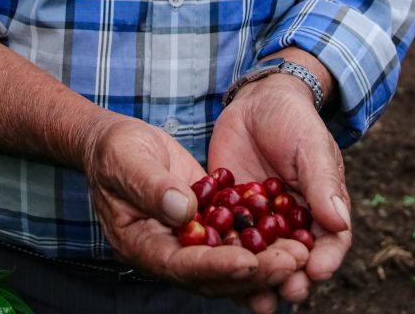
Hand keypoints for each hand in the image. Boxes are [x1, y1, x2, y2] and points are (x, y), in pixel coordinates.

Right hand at [82, 111, 310, 303]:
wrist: (115, 142)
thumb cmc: (114, 150)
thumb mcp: (127, 160)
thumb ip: (151, 186)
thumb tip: (184, 211)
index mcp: (141, 244)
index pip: (183, 265)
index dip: (217, 267)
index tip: (250, 263)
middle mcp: (167, 251)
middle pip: (213, 273)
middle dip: (254, 271)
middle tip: (292, 262)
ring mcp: (186, 239)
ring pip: (228, 260)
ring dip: (264, 261)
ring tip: (299, 254)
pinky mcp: (203, 221)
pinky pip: (232, 238)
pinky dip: (259, 239)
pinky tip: (291, 233)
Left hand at [208, 74, 351, 310]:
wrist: (256, 100)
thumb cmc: (294, 120)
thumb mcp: (310, 145)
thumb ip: (322, 182)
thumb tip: (340, 221)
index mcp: (322, 209)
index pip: (331, 242)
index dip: (327, 259)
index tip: (318, 270)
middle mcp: (293, 223)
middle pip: (297, 260)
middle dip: (293, 277)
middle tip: (287, 290)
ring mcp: (261, 222)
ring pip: (263, 258)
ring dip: (260, 279)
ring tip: (256, 299)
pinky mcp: (231, 214)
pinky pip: (229, 239)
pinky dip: (225, 256)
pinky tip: (217, 268)